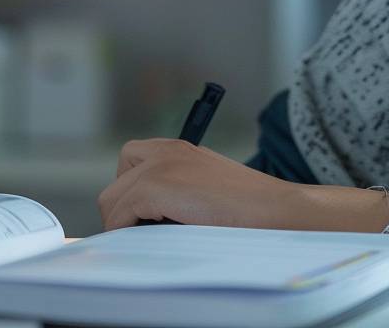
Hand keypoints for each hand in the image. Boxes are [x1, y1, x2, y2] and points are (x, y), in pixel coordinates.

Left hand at [97, 138, 304, 230]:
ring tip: (152, 238)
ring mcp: (160, 166)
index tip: (146, 217)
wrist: (276, 209)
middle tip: (146, 232)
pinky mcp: (157, 185)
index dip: (133, 193)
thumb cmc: (250, 207)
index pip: (130, 163)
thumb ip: (178, 190)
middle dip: (124, 210)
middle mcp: (166, 151)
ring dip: (124, 223)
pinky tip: (156, 239)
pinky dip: (129, 231)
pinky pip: (120, 213)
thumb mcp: (207, 187)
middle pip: (115, 182)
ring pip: (112, 199)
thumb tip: (146, 219)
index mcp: (179, 149)